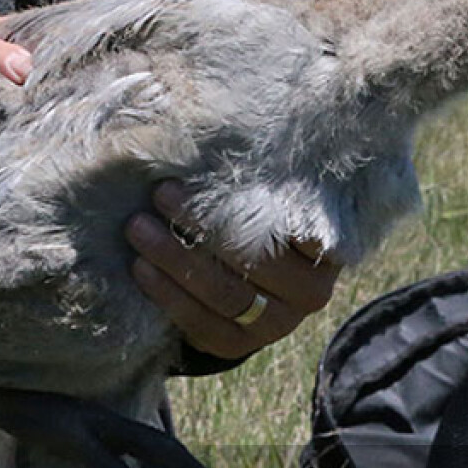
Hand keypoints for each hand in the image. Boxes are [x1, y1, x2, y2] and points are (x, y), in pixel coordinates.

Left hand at [127, 181, 341, 359]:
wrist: (251, 280)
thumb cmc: (261, 216)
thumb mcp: (271, 194)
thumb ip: (261, 174)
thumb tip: (220, 122)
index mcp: (329, 247)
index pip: (297, 226)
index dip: (252, 202)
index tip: (211, 177)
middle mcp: (312, 292)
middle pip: (254, 258)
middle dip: (201, 225)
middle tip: (161, 194)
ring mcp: (276, 325)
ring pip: (223, 292)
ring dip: (175, 258)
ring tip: (138, 227)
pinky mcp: (238, 345)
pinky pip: (200, 323)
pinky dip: (167, 294)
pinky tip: (140, 267)